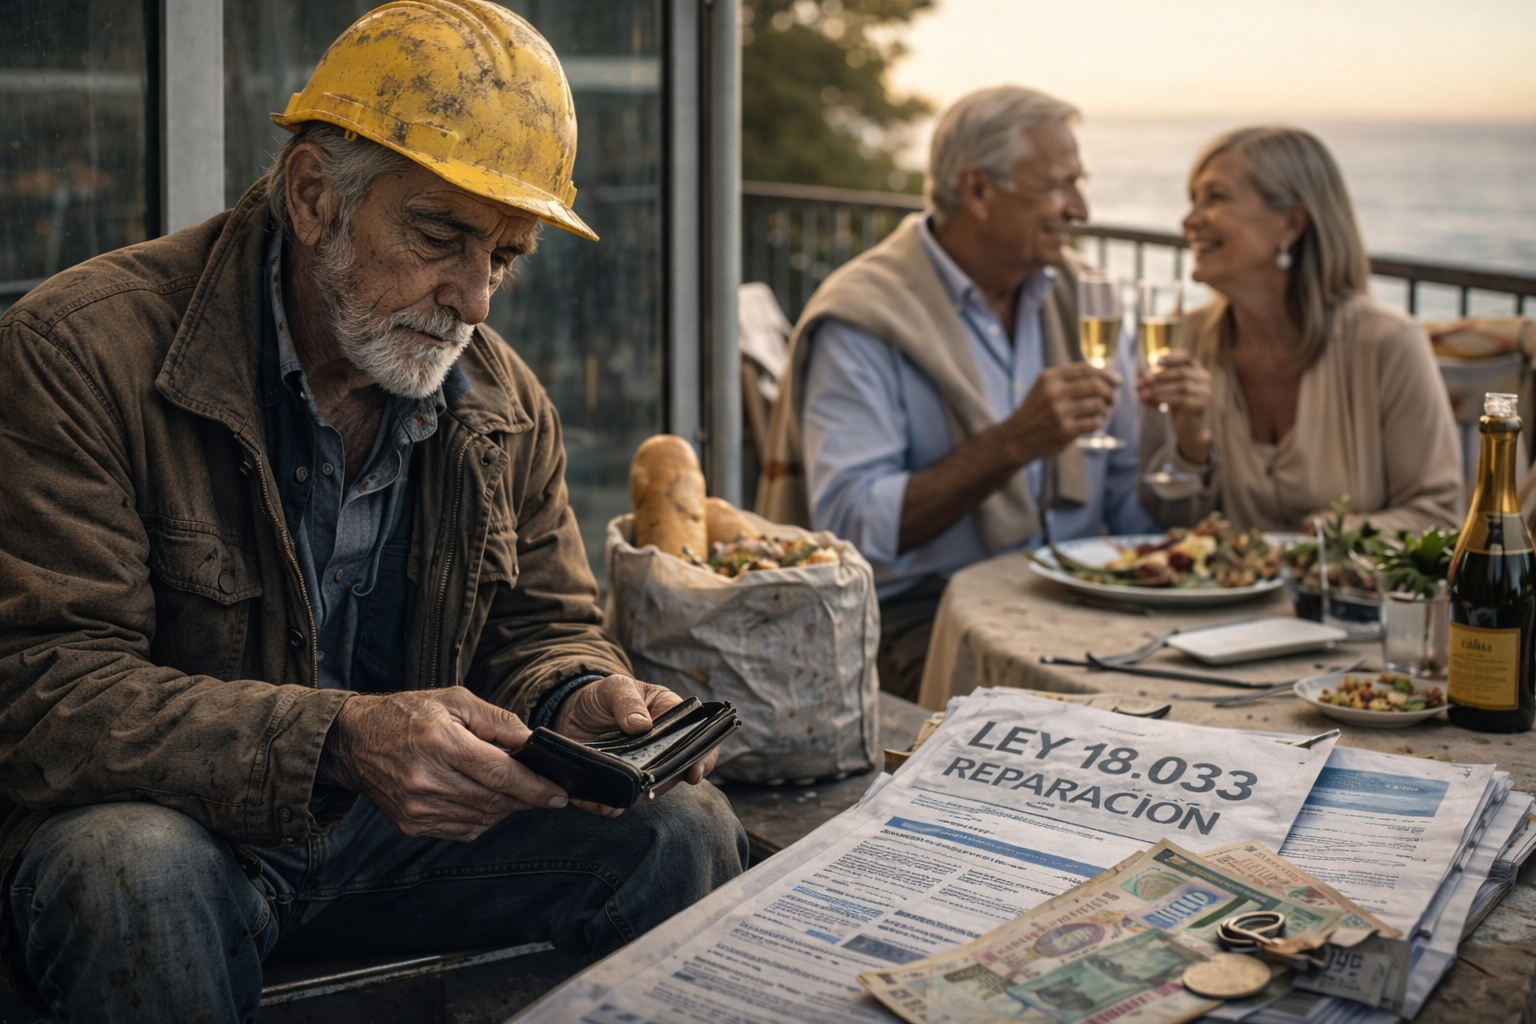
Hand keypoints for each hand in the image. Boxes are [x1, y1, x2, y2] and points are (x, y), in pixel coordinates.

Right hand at [318, 688, 569, 841]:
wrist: (354, 741)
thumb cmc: (407, 714)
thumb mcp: (455, 700)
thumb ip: (498, 721)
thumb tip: (533, 743)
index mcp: (440, 743)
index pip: (500, 774)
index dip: (536, 787)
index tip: (560, 794)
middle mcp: (427, 780)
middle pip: (495, 800)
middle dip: (526, 798)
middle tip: (544, 790)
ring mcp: (418, 808)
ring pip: (482, 818)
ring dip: (505, 807)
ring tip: (511, 789)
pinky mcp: (412, 824)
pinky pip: (463, 829)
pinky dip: (482, 817)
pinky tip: (482, 798)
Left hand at [553, 674, 720, 815]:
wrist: (572, 711)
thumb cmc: (603, 695)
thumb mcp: (615, 687)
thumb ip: (628, 701)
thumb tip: (641, 725)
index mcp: (671, 720)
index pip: (699, 741)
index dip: (703, 758)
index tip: (694, 773)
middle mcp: (661, 749)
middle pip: (675, 773)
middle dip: (661, 785)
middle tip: (646, 790)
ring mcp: (641, 768)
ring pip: (648, 792)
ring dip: (634, 799)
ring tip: (615, 802)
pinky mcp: (619, 782)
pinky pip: (619, 800)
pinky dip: (610, 805)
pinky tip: (601, 804)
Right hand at [999, 362, 1119, 462]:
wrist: (1017, 437)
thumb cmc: (1036, 411)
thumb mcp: (1044, 387)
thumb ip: (1068, 379)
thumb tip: (1103, 375)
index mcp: (1050, 378)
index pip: (1086, 369)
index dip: (1106, 374)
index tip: (1116, 381)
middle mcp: (1054, 392)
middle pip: (1095, 385)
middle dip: (1110, 392)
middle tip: (1113, 398)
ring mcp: (1059, 412)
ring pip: (1097, 404)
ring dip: (1105, 409)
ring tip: (1102, 413)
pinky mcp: (1065, 430)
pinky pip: (1093, 423)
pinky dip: (1098, 423)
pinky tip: (1093, 424)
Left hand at [1136, 350, 1212, 462]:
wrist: (1188, 427)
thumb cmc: (1175, 404)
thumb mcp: (1164, 390)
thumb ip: (1153, 383)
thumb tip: (1139, 381)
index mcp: (1196, 369)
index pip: (1186, 356)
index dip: (1171, 357)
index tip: (1156, 361)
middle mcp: (1203, 378)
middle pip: (1181, 372)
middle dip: (1160, 375)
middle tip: (1144, 380)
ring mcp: (1204, 392)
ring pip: (1180, 385)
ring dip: (1159, 388)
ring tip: (1143, 393)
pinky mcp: (1199, 405)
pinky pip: (1181, 399)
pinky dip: (1165, 398)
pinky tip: (1153, 399)